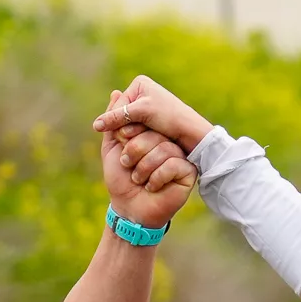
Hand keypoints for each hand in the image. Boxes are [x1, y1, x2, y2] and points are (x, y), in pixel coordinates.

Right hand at [93, 75, 212, 155]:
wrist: (190, 131)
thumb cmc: (169, 117)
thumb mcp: (142, 113)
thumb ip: (116, 117)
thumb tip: (95, 125)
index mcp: (139, 84)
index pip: (118, 107)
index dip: (122, 121)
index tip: (138, 127)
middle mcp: (140, 93)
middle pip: (121, 116)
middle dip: (129, 127)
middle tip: (143, 131)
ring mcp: (144, 108)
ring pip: (127, 126)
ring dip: (133, 134)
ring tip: (148, 135)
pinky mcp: (149, 121)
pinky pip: (135, 131)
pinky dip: (139, 137)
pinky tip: (148, 140)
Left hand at [101, 108, 195, 230]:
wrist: (130, 210)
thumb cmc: (121, 181)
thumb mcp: (112, 149)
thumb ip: (113, 123)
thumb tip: (115, 92)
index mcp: (152, 136)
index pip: (144, 122)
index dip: (129, 135)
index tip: (122, 151)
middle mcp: (168, 143)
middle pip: (154, 134)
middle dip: (134, 152)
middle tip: (127, 166)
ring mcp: (180, 157)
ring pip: (163, 149)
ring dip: (143, 167)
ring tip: (139, 179)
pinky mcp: (188, 172)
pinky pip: (173, 164)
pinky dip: (156, 178)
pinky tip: (152, 187)